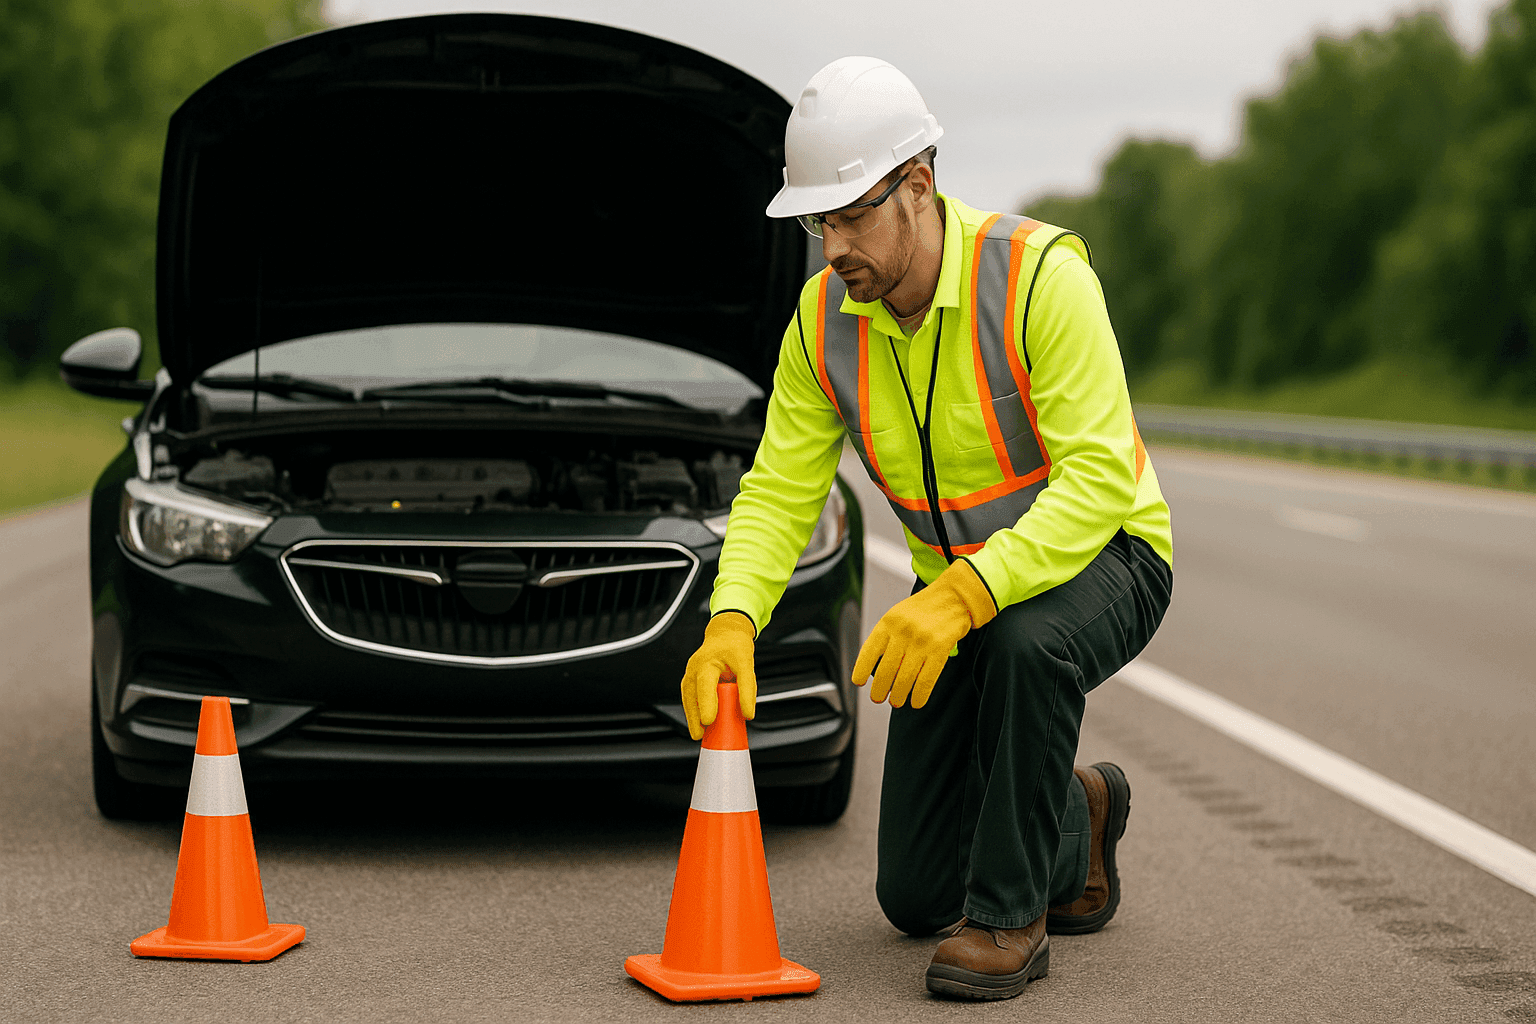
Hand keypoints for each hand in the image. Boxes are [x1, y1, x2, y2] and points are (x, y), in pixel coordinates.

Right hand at [680, 611, 756, 740]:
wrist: (726, 633)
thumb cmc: (735, 646)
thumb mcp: (746, 663)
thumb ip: (747, 689)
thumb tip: (747, 714)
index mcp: (707, 662)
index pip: (706, 685)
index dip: (707, 704)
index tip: (709, 720)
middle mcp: (695, 668)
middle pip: (691, 695)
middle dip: (694, 716)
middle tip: (699, 734)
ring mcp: (690, 674)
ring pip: (687, 698)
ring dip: (692, 716)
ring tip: (698, 734)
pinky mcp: (691, 681)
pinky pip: (690, 698)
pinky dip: (693, 711)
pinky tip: (698, 724)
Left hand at [851, 559, 995, 708]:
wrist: (954, 597)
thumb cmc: (924, 608)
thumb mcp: (897, 614)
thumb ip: (886, 636)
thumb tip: (874, 667)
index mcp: (888, 622)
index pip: (869, 651)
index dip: (861, 670)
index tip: (859, 683)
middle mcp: (903, 632)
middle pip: (885, 671)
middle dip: (879, 690)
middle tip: (878, 698)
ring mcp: (921, 641)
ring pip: (904, 679)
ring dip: (898, 696)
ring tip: (896, 702)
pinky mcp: (940, 649)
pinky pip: (926, 680)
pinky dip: (920, 695)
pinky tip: (916, 702)